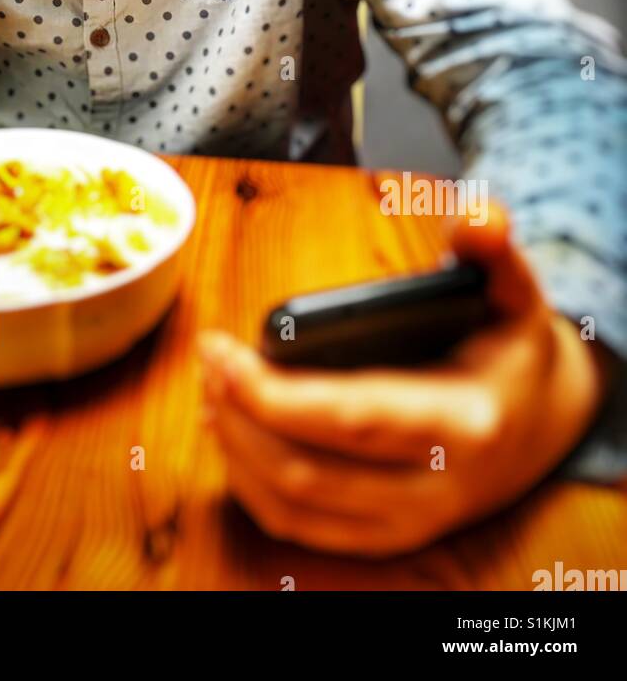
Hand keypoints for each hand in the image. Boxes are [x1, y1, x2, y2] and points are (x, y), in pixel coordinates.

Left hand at [198, 204, 614, 557]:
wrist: (545, 421)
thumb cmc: (511, 348)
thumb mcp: (513, 290)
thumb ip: (491, 246)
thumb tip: (477, 216)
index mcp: (464, 422)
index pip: (350, 420)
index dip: (273, 394)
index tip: (223, 351)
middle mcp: (436, 487)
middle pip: (307, 471)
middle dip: (239, 414)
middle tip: (208, 356)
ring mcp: (411, 522)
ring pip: (294, 504)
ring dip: (235, 447)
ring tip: (211, 385)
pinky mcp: (387, 537)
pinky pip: (300, 528)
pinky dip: (251, 485)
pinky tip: (231, 431)